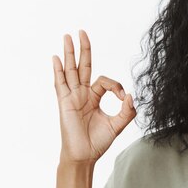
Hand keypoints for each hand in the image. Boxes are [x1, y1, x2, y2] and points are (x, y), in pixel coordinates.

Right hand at [52, 30, 135, 164]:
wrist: (84, 156)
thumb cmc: (98, 142)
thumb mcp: (118, 125)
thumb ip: (127, 111)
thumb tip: (131, 96)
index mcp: (93, 97)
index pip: (104, 80)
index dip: (116, 85)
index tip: (123, 97)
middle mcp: (81, 94)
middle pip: (82, 66)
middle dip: (83, 49)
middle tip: (81, 31)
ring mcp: (71, 97)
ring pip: (70, 70)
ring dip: (69, 53)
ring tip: (67, 36)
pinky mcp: (64, 103)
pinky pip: (60, 84)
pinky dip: (58, 71)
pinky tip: (56, 58)